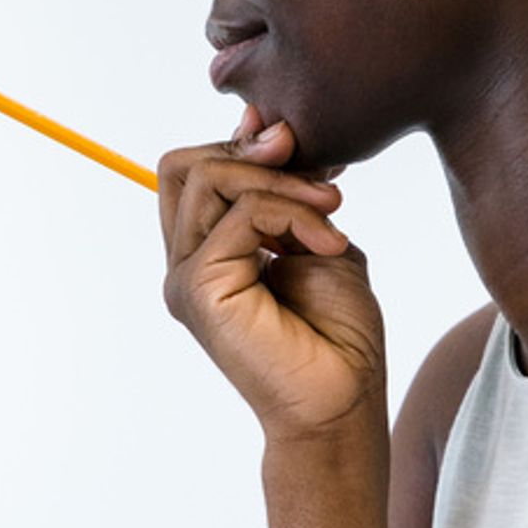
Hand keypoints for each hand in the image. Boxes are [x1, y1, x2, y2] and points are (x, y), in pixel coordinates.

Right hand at [158, 109, 386, 439]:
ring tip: (332, 212)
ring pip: (208, 179)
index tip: (305, 154)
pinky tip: (329, 243)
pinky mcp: (199, 289)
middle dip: (254, 155)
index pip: (193, 169)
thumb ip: (291, 192)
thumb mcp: (319, 238)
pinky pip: (242, 213)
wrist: (344, 399)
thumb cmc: (339, 334)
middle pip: (183, 164)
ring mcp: (185, 277)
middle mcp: (185, 263)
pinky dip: (294, 215)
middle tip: (322, 181)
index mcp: (206, 251)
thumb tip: (268, 128)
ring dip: (282, 183)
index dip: (242, 146)